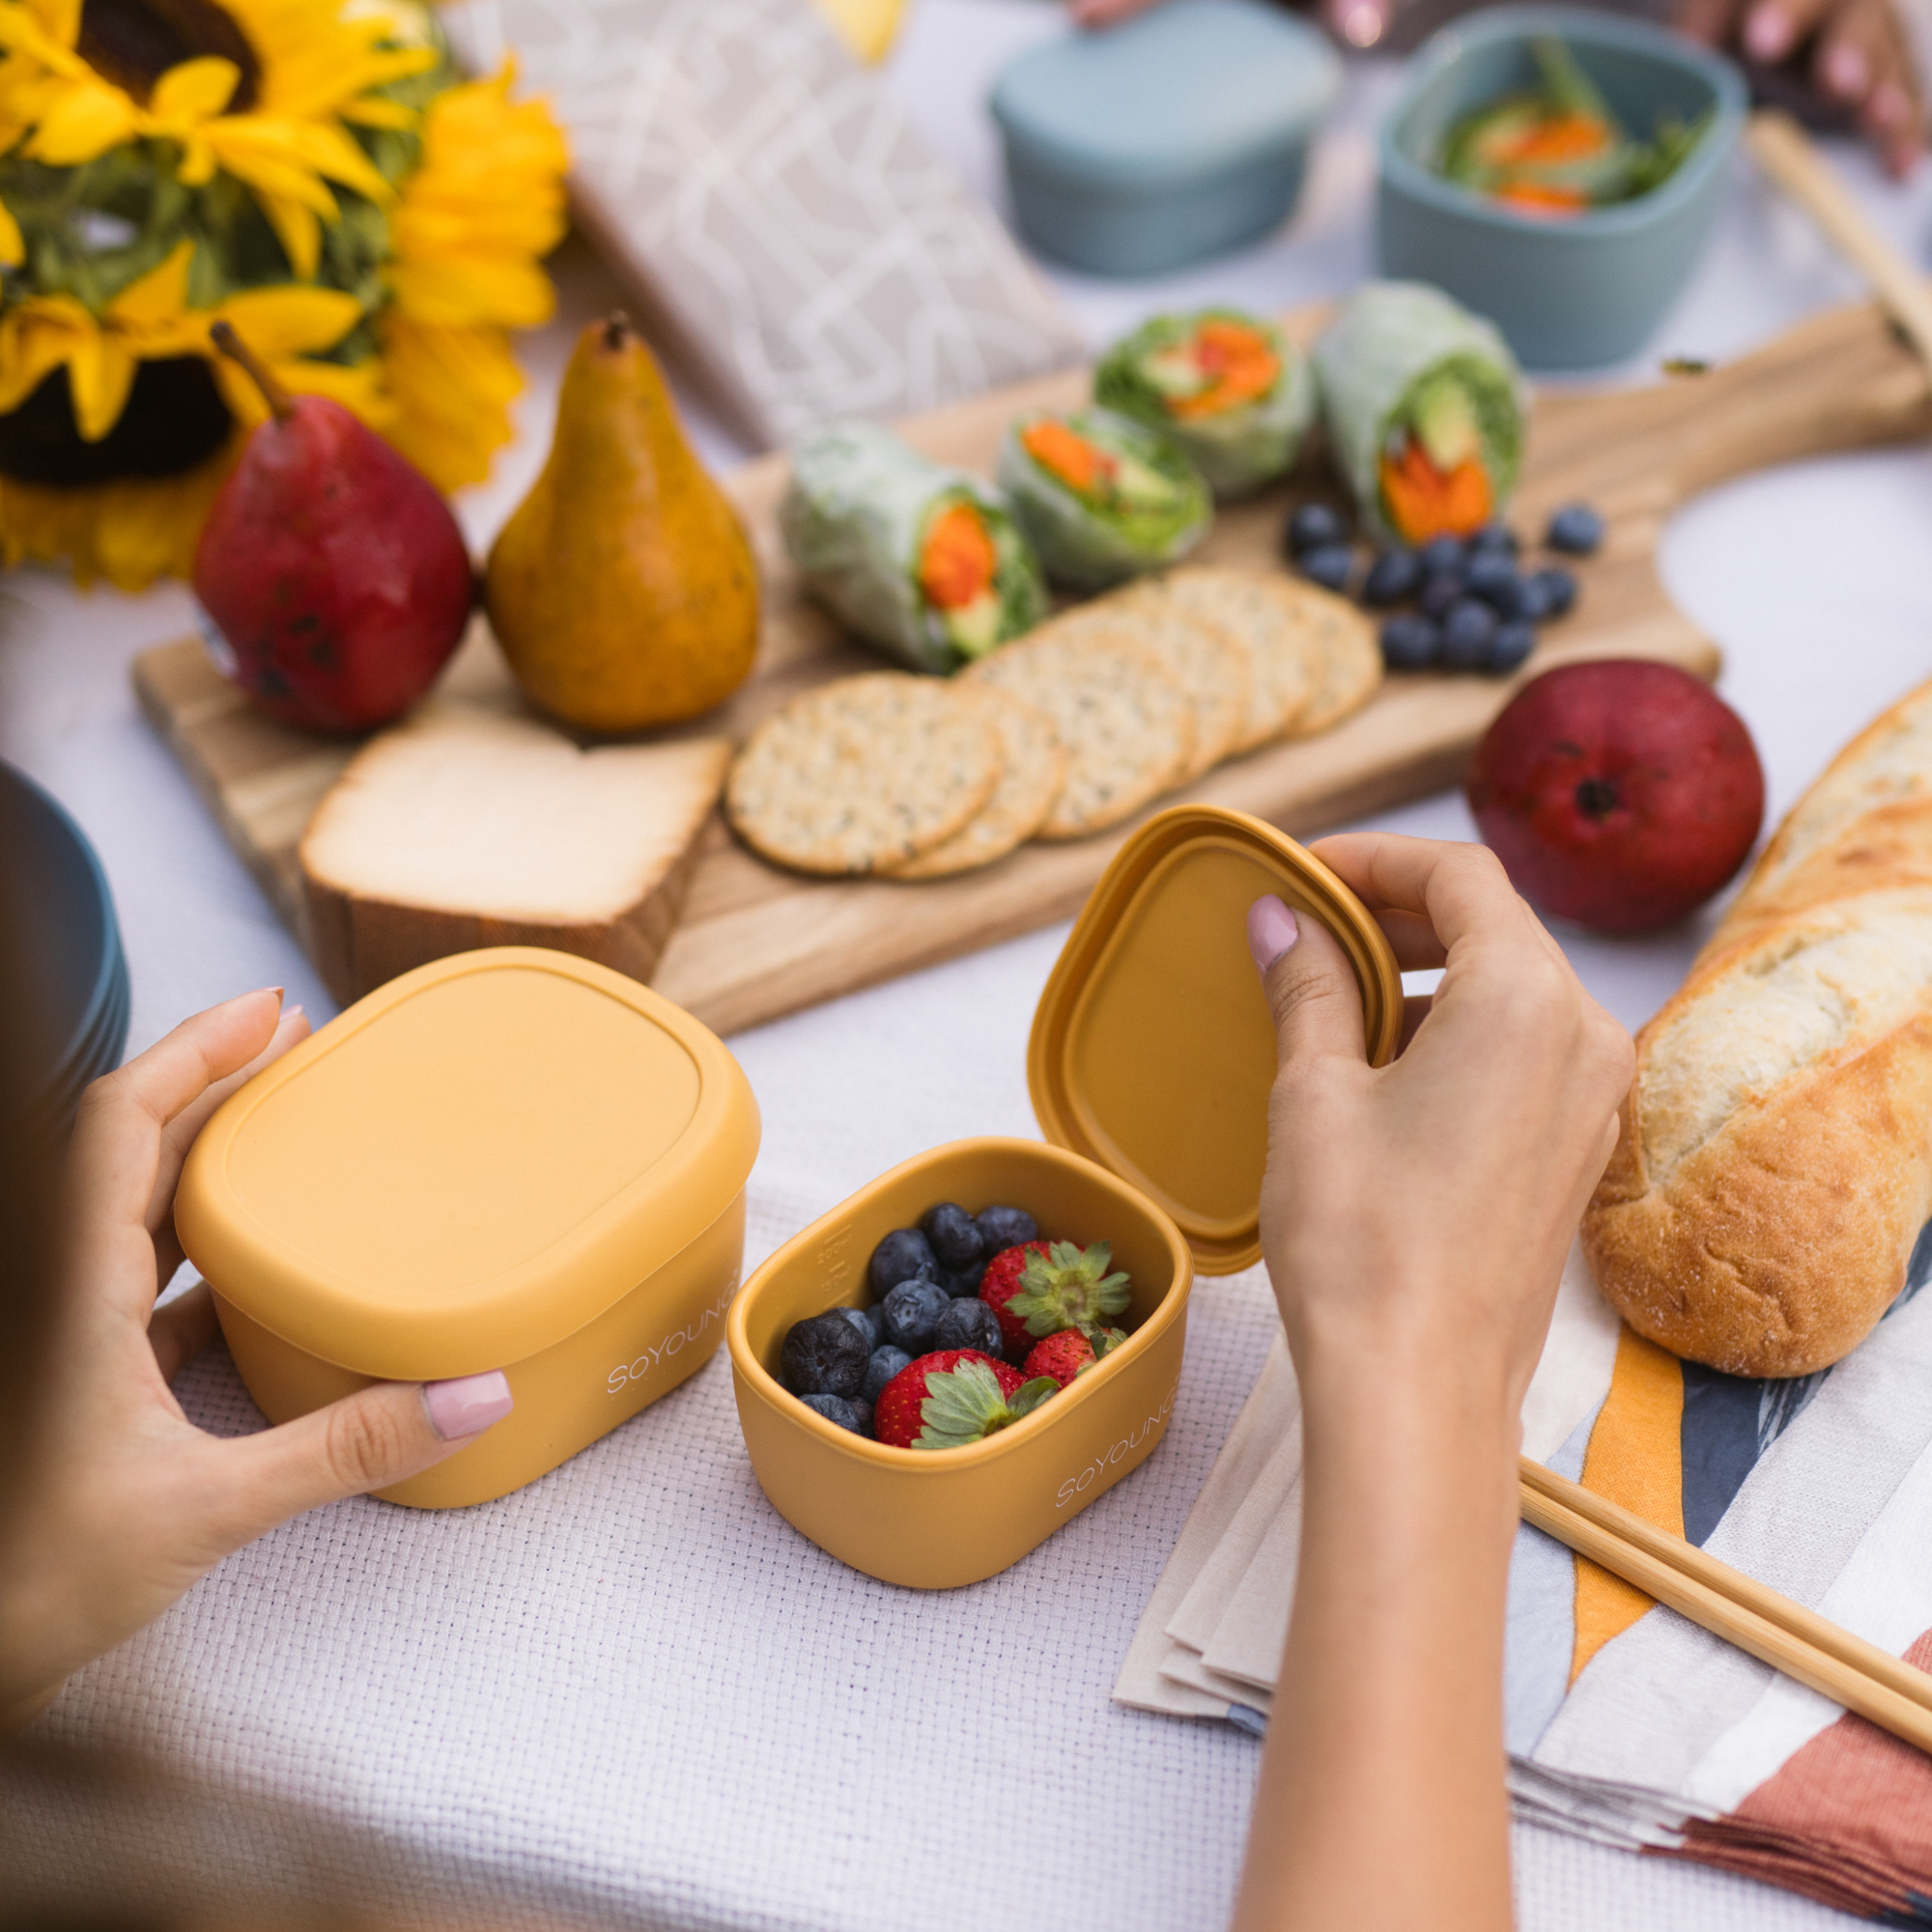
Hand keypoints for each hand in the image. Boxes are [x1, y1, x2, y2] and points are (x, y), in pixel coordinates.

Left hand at [0, 990, 513, 1729]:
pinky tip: (256, 1266)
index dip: (193, 1048)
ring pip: (127, 1206)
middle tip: (298, 1047)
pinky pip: (135, 1274)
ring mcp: (58, 1329)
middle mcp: (53, 1289)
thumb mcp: (204, 1509)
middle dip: (212, 1082)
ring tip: (284, 1128)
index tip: (272, 1010)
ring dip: (200, 1156)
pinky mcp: (70, 1373)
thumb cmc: (28, 1584)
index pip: (118, 1121)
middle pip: (127, 1145)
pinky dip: (196, 1242)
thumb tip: (469, 1396)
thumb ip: (341, 1448)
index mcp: (66, 1288)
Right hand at [1250, 833, 1631, 1424]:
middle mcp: (1586, 1037)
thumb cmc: (1363, 1244)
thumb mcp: (1314, 1094)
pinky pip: (1524, 1051)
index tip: (1304, 871)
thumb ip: (1308, 986)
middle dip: (1398, 912)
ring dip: (1426, 973)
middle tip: (1308, 923)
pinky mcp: (1579, 1151)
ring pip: (1511, 989)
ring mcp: (1594, 1099)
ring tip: (1332, 997)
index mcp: (1528, 1000)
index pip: (1459, 875)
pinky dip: (1456, 1031)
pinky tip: (1381, 1064)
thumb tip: (1278, 919)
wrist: (1419, 1388)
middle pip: (1495, 925)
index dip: (1375, 858)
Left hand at [1678, 0, 1923, 174]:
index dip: (1782, 14)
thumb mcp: (1706, 25)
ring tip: (1880, 122)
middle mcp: (1843, 3)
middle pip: (1856, 18)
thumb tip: (1673, 86)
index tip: (1760, 42)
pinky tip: (1904, 164)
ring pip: (1890, 58)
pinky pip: (1904, 102)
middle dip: (1849, 48)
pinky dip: (1908, 132)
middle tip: (1838, 84)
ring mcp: (1872, 38)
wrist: (1760, 25)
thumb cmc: (1730, 23)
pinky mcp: (1886, 79)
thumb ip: (1694, 47)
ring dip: (1887, 93)